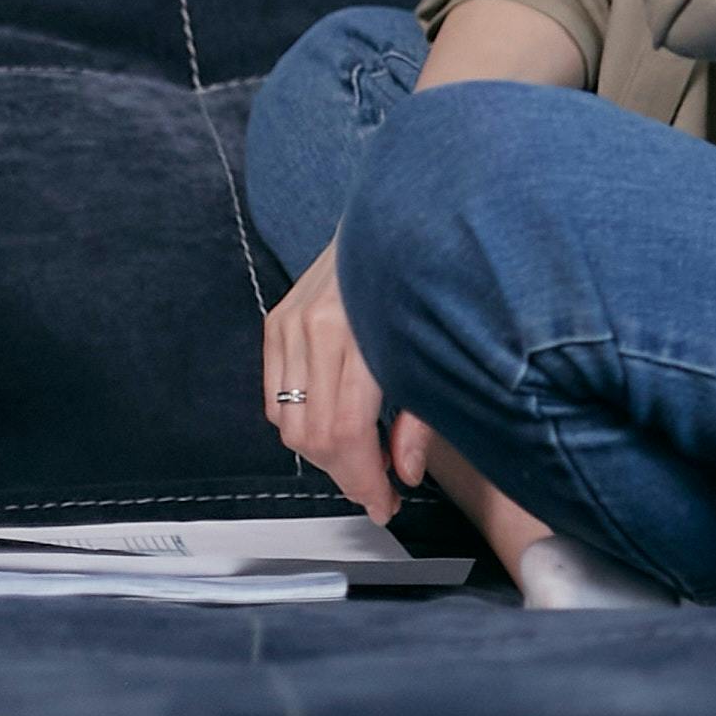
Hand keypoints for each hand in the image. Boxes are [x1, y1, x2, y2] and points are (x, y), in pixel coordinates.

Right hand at [261, 239, 432, 518]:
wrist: (405, 211)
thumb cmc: (433, 276)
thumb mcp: (442, 348)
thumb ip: (420, 418)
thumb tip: (403, 473)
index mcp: (358, 335)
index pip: (345, 433)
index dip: (363, 480)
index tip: (384, 504)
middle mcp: (313, 329)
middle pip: (311, 435)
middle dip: (345, 475)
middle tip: (378, 491)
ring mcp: (288, 322)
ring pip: (286, 423)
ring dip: (322, 455)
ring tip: (362, 460)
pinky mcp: (276, 319)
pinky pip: (272, 397)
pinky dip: (299, 423)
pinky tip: (335, 426)